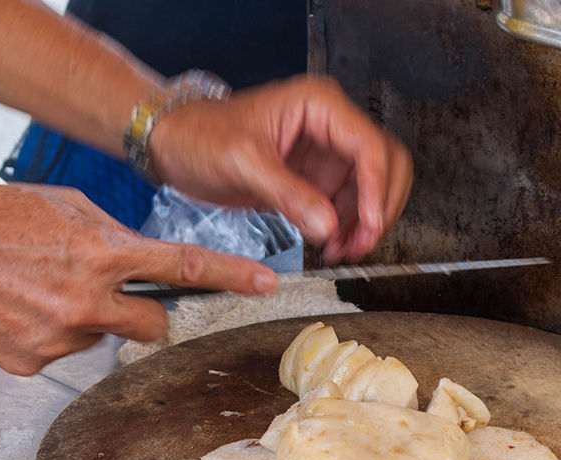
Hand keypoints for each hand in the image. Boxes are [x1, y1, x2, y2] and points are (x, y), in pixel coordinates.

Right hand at [0, 182, 277, 374]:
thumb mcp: (67, 207)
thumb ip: (112, 237)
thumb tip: (138, 261)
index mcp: (100, 253)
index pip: (180, 269)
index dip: (230, 276)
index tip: (266, 283)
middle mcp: (85, 301)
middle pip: (151, 327)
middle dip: (143, 315)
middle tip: (108, 293)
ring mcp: (57, 337)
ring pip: (100, 339)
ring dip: (85, 320)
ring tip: (39, 290)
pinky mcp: (29, 362)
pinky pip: (61, 353)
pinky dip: (49, 334)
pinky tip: (19, 309)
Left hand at [147, 75, 412, 263]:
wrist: (176, 145)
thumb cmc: (202, 136)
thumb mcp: (242, 162)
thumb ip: (287, 194)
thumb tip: (328, 226)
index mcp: (319, 105)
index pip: (370, 145)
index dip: (377, 188)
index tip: (369, 225)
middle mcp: (331, 126)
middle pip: (385, 165)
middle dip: (379, 208)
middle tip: (361, 244)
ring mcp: (326, 154)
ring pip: (371, 190)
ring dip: (365, 224)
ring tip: (342, 252)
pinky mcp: (317, 180)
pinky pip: (348, 206)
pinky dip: (347, 229)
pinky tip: (330, 247)